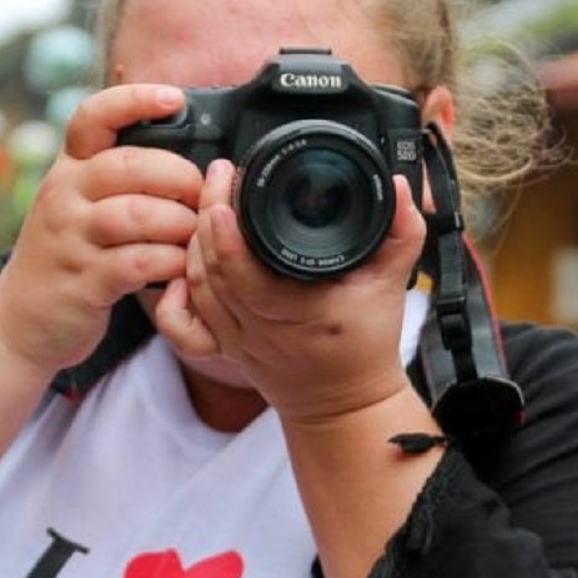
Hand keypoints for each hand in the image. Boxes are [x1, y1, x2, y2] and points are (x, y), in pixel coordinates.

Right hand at [0, 84, 204, 372]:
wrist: (19, 320)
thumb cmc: (67, 254)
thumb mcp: (77, 203)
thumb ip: (118, 176)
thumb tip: (188, 152)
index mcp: (68, 169)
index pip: (92, 117)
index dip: (134, 100)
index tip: (175, 98)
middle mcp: (63, 195)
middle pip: (126, 165)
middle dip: (178, 175)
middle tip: (201, 194)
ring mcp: (70, 238)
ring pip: (137, 214)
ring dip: (179, 222)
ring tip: (193, 234)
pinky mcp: (84, 281)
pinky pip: (139, 262)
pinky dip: (170, 263)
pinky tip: (180, 267)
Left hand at [152, 159, 427, 422]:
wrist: (345, 402)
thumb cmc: (367, 344)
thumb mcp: (392, 285)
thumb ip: (402, 233)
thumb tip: (401, 188)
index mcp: (297, 313)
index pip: (246, 276)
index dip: (227, 237)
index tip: (225, 195)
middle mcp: (258, 328)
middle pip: (212, 271)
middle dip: (206, 217)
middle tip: (218, 176)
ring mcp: (234, 340)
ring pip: (196, 287)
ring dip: (194, 242)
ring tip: (208, 201)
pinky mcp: (221, 346)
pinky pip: (183, 322)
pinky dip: (175, 291)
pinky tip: (181, 263)